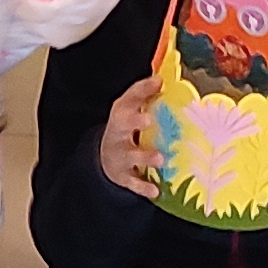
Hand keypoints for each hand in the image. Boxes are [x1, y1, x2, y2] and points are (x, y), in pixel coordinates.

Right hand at [99, 77, 163, 198]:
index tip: (157, 82)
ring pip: (130, 156)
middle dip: (134, 122)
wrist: (106, 158)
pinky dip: (143, 187)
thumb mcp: (130, 110)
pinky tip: (155, 190)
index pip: (129, 99)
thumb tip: (161, 77)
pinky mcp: (123, 175)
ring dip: (144, 156)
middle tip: (148, 120)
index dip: (141, 90)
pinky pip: (132, 182)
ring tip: (159, 158)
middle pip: (122, 125)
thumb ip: (144, 94)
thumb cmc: (126, 129)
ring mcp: (119, 155)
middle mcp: (118, 133)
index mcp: (122, 114)